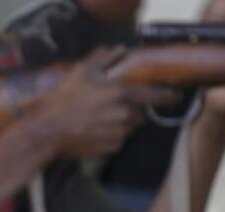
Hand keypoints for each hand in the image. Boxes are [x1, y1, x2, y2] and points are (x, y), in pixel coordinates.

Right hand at [34, 46, 179, 158]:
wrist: (50, 129)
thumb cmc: (65, 98)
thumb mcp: (82, 71)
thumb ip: (104, 58)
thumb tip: (118, 50)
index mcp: (122, 93)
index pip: (155, 95)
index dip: (168, 96)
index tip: (175, 96)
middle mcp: (125, 114)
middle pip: (142, 112)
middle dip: (133, 108)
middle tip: (114, 105)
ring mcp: (120, 133)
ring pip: (131, 126)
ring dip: (123, 121)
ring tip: (100, 117)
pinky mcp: (113, 147)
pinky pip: (120, 138)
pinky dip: (113, 133)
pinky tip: (95, 128)